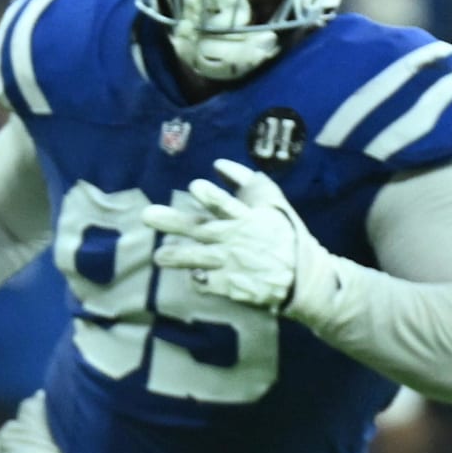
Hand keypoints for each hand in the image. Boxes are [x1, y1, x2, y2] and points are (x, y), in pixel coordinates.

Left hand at [142, 159, 323, 312]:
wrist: (304, 278)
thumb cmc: (283, 233)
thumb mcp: (271, 203)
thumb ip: (245, 181)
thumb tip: (218, 164)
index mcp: (246, 217)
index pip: (227, 204)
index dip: (211, 195)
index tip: (195, 186)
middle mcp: (235, 240)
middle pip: (200, 229)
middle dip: (173, 222)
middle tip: (147, 215)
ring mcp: (232, 265)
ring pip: (198, 259)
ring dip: (177, 257)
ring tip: (157, 257)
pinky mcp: (231, 287)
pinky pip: (206, 283)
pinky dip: (197, 279)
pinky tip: (192, 275)